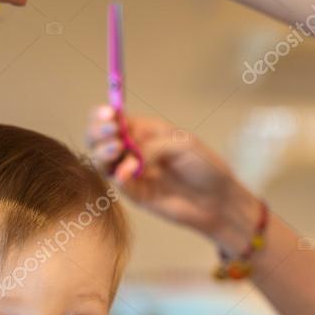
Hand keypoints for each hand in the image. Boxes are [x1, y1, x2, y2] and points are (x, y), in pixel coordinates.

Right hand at [86, 105, 253, 241]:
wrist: (217, 199)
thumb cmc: (204, 166)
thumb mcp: (182, 144)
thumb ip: (151, 145)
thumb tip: (127, 156)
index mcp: (144, 131)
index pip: (114, 120)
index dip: (104, 116)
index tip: (109, 115)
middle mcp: (132, 150)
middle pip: (99, 139)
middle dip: (97, 132)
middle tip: (111, 133)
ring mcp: (131, 172)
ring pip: (101, 160)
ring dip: (102, 152)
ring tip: (116, 149)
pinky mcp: (134, 193)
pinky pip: (117, 182)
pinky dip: (119, 174)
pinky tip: (128, 172)